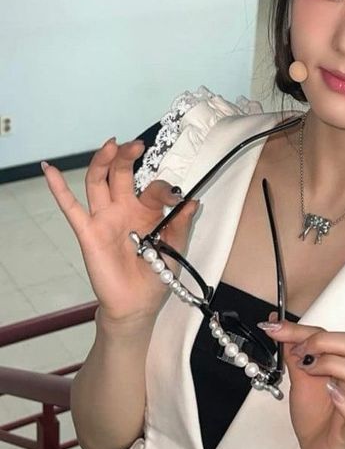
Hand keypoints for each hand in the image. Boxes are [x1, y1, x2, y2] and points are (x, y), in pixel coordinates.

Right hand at [41, 137, 199, 324]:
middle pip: (120, 174)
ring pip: (98, 182)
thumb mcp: (175, 247)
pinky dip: (58, 188)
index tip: (178, 197)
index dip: (166, 190)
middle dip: (127, 156)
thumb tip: (193, 200)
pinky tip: (49, 169)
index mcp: (146, 210)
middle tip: (137, 144)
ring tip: (111, 144)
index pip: (153, 188)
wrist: (138, 304)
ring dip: (102, 161)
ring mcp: (104, 218)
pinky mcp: (89, 232)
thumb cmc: (155, 275)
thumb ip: (181, 223)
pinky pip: (71, 208)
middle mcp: (124, 208)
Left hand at [259, 315, 344, 448]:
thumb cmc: (315, 414)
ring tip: (308, 372)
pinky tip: (331, 394)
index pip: (331, 334)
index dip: (301, 329)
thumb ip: (293, 352)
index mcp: (343, 362)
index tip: (274, 327)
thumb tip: (275, 323)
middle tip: (299, 353)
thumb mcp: (300, 378)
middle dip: (322, 341)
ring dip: (331, 365)